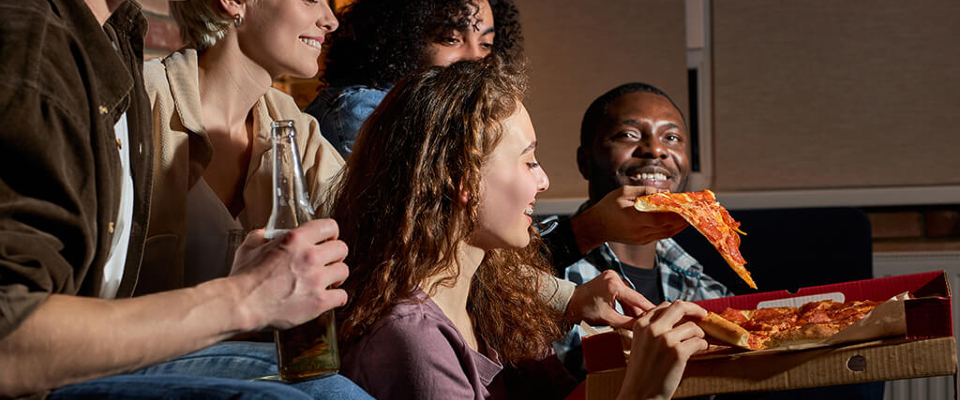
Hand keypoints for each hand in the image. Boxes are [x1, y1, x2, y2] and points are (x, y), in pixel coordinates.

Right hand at [229, 219, 348, 330]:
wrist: (241, 305)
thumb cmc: (243, 278)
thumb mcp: (249, 248)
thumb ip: (261, 236)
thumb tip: (265, 233)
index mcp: (295, 239)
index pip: (329, 226)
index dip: (331, 234)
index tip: (328, 240)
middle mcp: (310, 256)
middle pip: (342, 248)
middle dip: (336, 255)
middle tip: (329, 262)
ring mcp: (316, 279)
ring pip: (343, 271)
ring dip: (337, 276)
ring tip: (328, 281)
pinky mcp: (319, 301)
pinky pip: (342, 296)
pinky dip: (336, 297)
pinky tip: (328, 298)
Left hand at [565, 270, 654, 326]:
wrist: (569, 303)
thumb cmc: (584, 311)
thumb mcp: (608, 319)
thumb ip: (627, 323)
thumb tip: (643, 328)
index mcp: (613, 285)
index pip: (637, 298)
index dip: (649, 308)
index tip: (662, 314)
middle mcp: (614, 277)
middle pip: (633, 296)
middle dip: (641, 310)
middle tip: (654, 321)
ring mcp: (611, 276)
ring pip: (628, 295)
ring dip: (634, 307)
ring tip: (643, 320)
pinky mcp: (608, 279)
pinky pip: (622, 292)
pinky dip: (626, 303)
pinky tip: (632, 314)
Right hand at [570, 186, 687, 252]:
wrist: (596, 227)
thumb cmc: (607, 207)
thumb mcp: (623, 192)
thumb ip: (644, 192)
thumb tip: (664, 193)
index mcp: (636, 219)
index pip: (663, 217)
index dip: (679, 213)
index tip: (690, 205)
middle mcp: (641, 232)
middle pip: (669, 227)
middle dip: (684, 219)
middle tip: (696, 210)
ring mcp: (642, 238)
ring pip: (668, 233)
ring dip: (681, 225)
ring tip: (691, 216)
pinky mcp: (642, 241)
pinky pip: (661, 235)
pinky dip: (672, 229)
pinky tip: (678, 222)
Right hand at [616, 301, 708, 399]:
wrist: (639, 393)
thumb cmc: (641, 373)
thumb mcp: (640, 344)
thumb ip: (653, 329)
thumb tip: (676, 320)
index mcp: (641, 325)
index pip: (663, 306)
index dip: (678, 309)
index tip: (687, 313)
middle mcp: (652, 329)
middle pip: (679, 307)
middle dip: (695, 309)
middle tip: (702, 314)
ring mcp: (665, 340)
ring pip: (692, 326)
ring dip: (699, 333)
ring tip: (698, 340)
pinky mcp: (678, 352)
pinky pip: (698, 341)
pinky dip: (702, 345)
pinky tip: (699, 349)